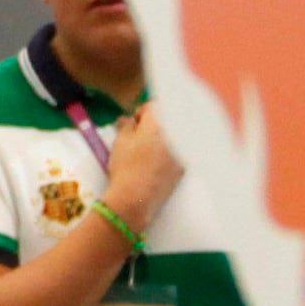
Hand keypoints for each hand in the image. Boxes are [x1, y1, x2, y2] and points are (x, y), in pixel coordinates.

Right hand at [103, 107, 183, 231]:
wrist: (136, 199)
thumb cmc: (126, 166)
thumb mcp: (120, 141)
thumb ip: (126, 125)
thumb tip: (128, 120)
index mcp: (159, 122)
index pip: (153, 106)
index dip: (141, 113)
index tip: (133, 123)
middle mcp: (176, 133)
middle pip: (167, 120)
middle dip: (155, 124)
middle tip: (141, 135)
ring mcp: (182, 151)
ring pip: (174, 136)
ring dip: (163, 137)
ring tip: (148, 150)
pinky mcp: (184, 167)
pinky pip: (179, 152)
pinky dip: (170, 152)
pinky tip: (156, 163)